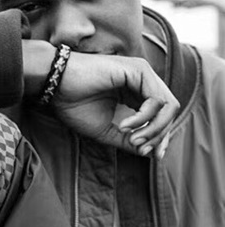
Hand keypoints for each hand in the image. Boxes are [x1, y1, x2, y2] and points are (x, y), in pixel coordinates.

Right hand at [53, 51, 178, 156]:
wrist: (56, 86)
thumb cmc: (74, 105)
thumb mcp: (106, 131)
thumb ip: (128, 141)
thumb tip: (150, 153)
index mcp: (136, 93)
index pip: (162, 116)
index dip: (162, 137)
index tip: (152, 155)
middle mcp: (143, 81)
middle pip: (170, 112)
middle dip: (159, 135)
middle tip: (139, 148)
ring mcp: (143, 74)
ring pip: (168, 107)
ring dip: (153, 129)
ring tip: (132, 139)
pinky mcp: (138, 71)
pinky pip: (156, 100)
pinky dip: (144, 118)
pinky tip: (125, 125)